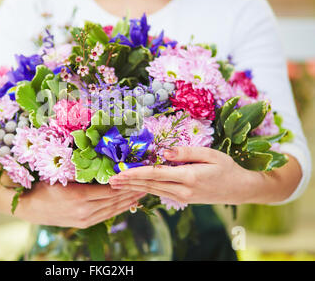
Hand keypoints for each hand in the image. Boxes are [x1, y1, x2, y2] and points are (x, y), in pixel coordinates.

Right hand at [0, 160, 144, 228]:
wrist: (28, 206)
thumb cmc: (42, 183)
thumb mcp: (60, 171)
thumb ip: (80, 168)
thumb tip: (100, 154)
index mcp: (79, 196)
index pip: (111, 188)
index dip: (126, 180)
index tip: (139, 170)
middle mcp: (85, 210)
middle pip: (116, 199)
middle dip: (133, 190)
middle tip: (148, 180)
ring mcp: (85, 219)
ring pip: (114, 209)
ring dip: (130, 200)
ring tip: (144, 191)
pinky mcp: (84, 223)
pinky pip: (107, 215)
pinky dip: (120, 208)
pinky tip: (128, 202)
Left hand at [108, 146, 263, 204]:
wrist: (239, 189)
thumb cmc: (227, 168)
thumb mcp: (209, 154)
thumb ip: (185, 152)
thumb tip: (163, 151)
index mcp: (188, 177)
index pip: (155, 174)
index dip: (135, 173)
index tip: (119, 173)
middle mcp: (182, 190)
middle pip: (149, 184)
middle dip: (128, 182)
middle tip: (110, 180)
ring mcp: (182, 197)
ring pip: (152, 190)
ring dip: (133, 186)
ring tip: (117, 184)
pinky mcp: (182, 199)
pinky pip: (160, 192)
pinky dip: (145, 189)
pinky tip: (135, 187)